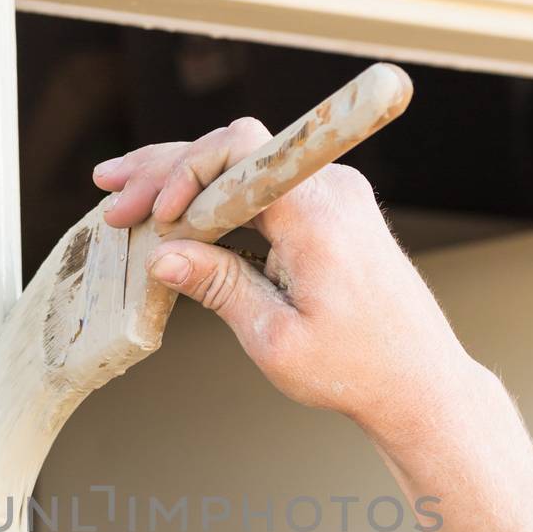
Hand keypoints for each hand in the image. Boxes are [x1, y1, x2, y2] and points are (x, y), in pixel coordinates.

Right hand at [93, 118, 473, 458]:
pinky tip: (174, 209)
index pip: (239, 150)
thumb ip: (218, 287)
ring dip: (185, 180)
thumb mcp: (274, 338)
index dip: (185, 171)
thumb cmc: (356, 369)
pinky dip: (218, 198)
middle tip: (113, 200)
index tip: (152, 214)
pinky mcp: (332, 211)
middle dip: (168, 173)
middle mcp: (330, 190)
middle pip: (234, 152)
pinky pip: (264, 188)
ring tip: (124, 192)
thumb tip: (162, 256)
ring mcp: (333, 196)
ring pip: (245, 167)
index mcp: (317, 215)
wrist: (419, 381)